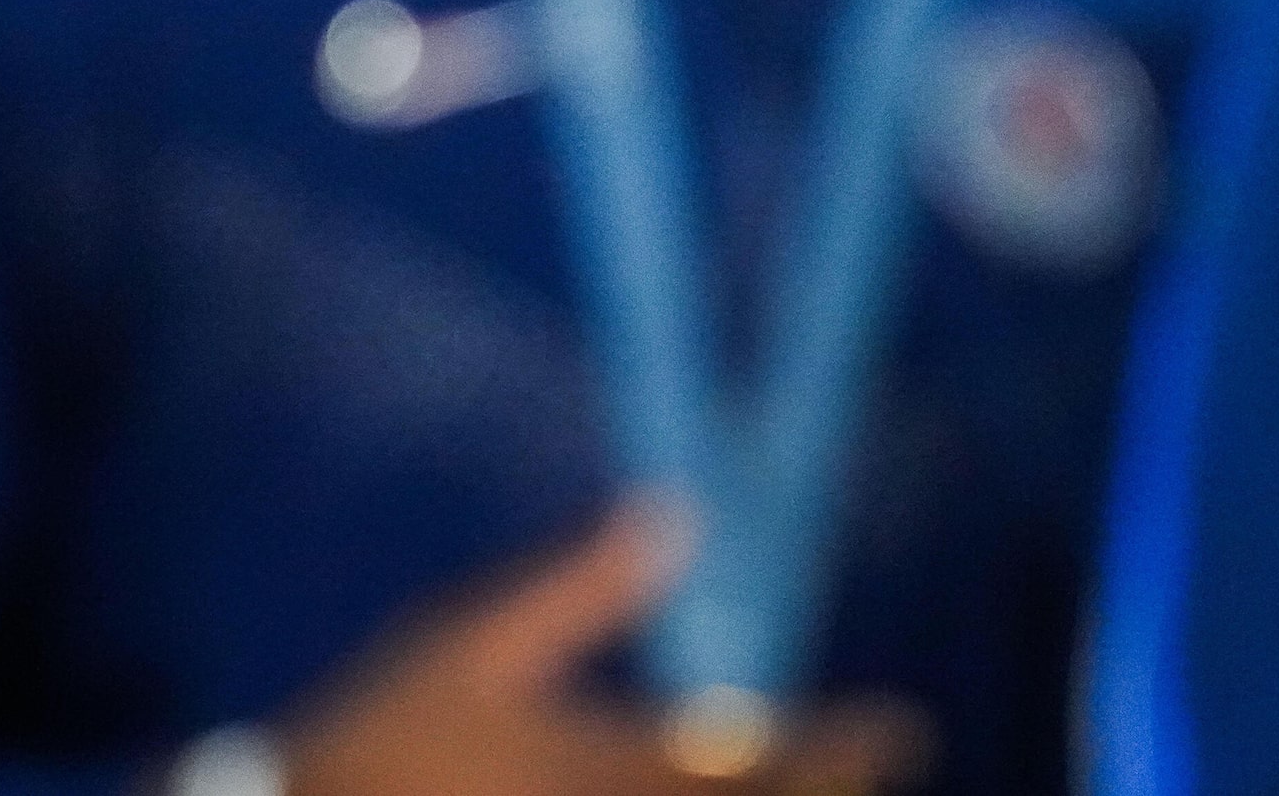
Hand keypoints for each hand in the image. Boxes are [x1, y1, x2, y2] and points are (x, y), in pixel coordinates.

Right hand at [282, 505, 932, 795]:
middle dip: (832, 789)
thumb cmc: (383, 732)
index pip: (778, 766)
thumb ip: (579, 584)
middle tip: (863, 759)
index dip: (852, 745)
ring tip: (803, 782)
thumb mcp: (468, 641)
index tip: (895, 721)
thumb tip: (675, 511)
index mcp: (612, 768)